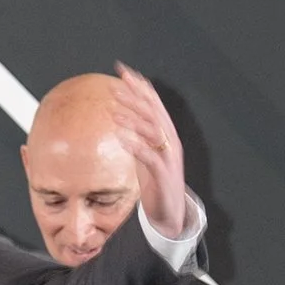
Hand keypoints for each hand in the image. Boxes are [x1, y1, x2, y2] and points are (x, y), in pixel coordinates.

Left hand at [109, 64, 190, 237]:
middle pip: (154, 113)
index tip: (123, 72)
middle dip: (135, 98)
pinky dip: (136, 146)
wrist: (170, 213)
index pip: (154, 104)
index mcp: (166, 134)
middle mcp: (170, 142)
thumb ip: (139, 134)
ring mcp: (169, 158)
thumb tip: (123, 114)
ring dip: (133, 120)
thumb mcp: (146, 153)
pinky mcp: (163, 175)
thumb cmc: (155, 181)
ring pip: (153, 132)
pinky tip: (121, 140)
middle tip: (115, 88)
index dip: (140, 86)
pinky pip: (150, 157)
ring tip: (113, 113)